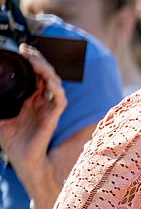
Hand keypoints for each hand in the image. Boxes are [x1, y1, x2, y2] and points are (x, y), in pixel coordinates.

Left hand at [0, 43, 65, 183]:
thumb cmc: (11, 141)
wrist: (22, 160)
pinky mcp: (53, 117)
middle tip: (28, 51)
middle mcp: (41, 100)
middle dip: (38, 59)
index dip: (31, 59)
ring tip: (35, 61)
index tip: (22, 48)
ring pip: (55, 82)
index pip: (35, 73)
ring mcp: (48, 108)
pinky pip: (61, 100)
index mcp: (29, 98)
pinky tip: (49, 82)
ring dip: (47, 70)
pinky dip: (57, 90)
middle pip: (46, 73)